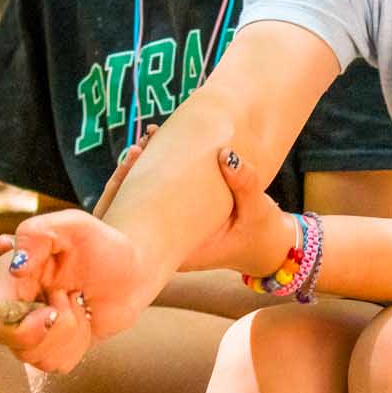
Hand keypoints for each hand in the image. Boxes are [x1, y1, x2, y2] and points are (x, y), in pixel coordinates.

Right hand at [1, 210, 147, 372]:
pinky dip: (78, 344)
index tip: (49, 312)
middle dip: (53, 326)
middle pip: (13, 342)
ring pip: (38, 357)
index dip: (15, 325)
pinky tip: (83, 319)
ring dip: (69, 330)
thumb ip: (35, 235)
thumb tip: (15, 270)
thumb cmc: (97, 244)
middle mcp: (11, 308)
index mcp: (6, 278)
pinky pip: (58, 364)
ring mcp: (31, 332)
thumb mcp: (69, 225)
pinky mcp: (53, 349)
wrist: (130, 270)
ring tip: (77, 300)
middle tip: (72, 295)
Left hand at [94, 129, 290, 275]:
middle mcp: (166, 250)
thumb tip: (226, 154)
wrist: (265, 248)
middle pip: (128, 215)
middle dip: (127, 176)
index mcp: (180, 252)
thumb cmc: (260, 231)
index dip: (126, 188)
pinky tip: (155, 149)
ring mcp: (167, 240)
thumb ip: (245, 184)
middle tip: (140, 144)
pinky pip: (151, 203)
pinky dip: (149, 177)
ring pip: (136, 208)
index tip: (137, 154)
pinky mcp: (171, 228)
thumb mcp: (258, 209)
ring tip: (147, 140)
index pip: (137, 224)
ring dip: (137, 174)